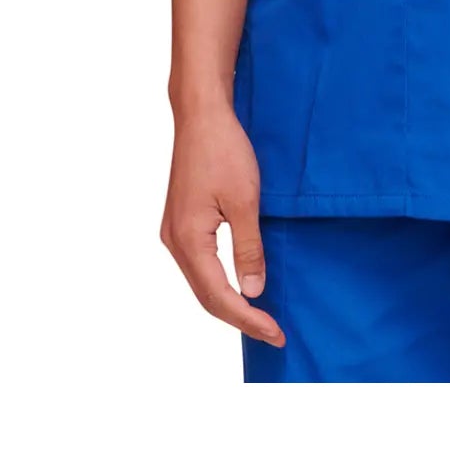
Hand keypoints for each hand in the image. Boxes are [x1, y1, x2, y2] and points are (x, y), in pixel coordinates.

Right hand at [159, 106, 285, 347]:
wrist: (202, 115)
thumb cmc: (224, 151)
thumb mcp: (244, 201)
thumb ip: (248, 248)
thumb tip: (253, 291)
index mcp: (188, 240)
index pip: (219, 296)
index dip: (248, 319)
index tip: (275, 333)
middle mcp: (175, 242)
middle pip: (206, 295)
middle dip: (239, 317)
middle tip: (273, 332)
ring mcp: (175, 232)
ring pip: (201, 282)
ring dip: (229, 302)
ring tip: (260, 317)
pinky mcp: (182, 222)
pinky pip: (200, 264)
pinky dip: (220, 281)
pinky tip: (240, 284)